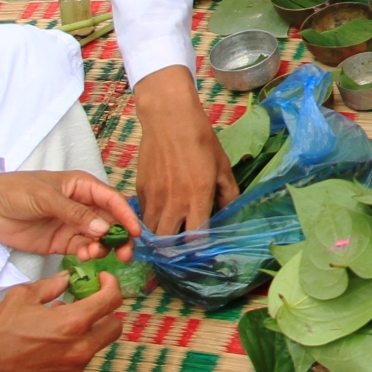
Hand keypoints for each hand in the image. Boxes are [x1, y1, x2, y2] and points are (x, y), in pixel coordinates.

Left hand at [0, 168, 141, 257]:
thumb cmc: (17, 191)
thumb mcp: (47, 197)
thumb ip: (75, 213)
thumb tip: (103, 229)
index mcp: (82, 187)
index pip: (112, 200)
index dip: (126, 215)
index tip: (136, 233)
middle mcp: (82, 206)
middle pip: (110, 222)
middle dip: (120, 237)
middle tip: (123, 254)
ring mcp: (72, 225)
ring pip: (98, 239)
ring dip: (102, 248)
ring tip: (95, 254)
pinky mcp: (61, 242)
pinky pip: (82, 249)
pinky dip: (87, 254)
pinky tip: (84, 256)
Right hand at [0, 271, 125, 371]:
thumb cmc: (1, 330)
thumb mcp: (24, 296)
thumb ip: (51, 285)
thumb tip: (67, 278)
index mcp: (73, 323)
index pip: (111, 300)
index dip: (111, 285)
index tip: (102, 281)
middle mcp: (80, 347)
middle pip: (115, 326)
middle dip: (106, 312)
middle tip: (90, 303)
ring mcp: (74, 367)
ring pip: (98, 344)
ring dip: (90, 331)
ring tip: (64, 323)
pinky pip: (81, 359)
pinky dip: (76, 347)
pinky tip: (55, 341)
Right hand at [132, 65, 238, 234]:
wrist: (168, 119)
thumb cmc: (200, 140)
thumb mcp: (222, 166)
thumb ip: (228, 193)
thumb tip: (230, 213)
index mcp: (198, 197)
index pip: (196, 239)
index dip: (199, 249)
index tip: (202, 250)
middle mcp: (174, 202)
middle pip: (169, 242)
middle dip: (176, 251)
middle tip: (182, 252)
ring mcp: (154, 197)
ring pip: (152, 233)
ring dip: (160, 240)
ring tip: (169, 241)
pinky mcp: (140, 190)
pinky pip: (142, 216)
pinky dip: (148, 223)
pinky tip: (158, 220)